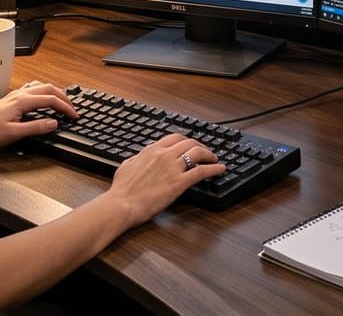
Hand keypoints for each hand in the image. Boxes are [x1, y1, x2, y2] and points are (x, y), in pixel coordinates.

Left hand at [0, 82, 77, 150]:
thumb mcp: (14, 133)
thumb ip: (36, 127)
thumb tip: (54, 123)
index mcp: (23, 101)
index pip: (51, 99)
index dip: (65, 108)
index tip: (74, 115)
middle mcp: (20, 94)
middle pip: (49, 88)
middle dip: (63, 97)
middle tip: (72, 109)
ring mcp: (15, 95)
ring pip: (41, 87)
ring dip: (54, 93)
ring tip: (62, 103)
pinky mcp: (11, 99)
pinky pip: (33, 90)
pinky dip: (44, 93)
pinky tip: (43, 101)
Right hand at [106, 132, 225, 226]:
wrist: (121, 204)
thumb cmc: (121, 190)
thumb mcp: (126, 166)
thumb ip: (137, 159)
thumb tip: (140, 158)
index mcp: (152, 150)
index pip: (175, 138)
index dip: (187, 140)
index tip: (191, 144)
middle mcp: (164, 155)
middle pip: (189, 143)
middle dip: (201, 146)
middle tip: (206, 152)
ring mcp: (173, 168)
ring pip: (198, 153)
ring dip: (209, 154)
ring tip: (215, 159)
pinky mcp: (179, 183)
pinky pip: (202, 171)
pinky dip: (214, 169)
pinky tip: (220, 170)